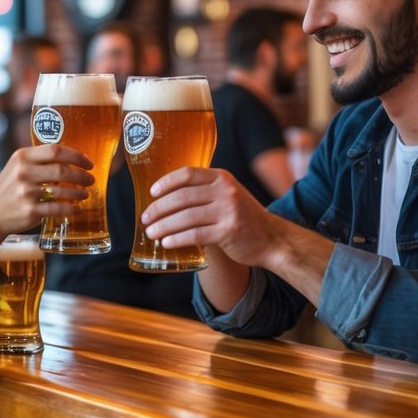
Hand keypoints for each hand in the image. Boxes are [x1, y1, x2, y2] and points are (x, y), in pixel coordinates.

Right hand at [0, 144, 93, 250]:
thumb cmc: (9, 188)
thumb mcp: (18, 166)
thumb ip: (39, 160)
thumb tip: (72, 159)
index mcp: (22, 156)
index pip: (55, 150)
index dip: (77, 156)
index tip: (88, 163)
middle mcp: (24, 172)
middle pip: (62, 170)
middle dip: (82, 176)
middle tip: (90, 180)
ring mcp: (26, 192)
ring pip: (63, 190)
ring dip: (79, 192)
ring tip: (85, 193)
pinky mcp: (30, 211)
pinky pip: (58, 209)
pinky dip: (72, 209)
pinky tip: (77, 209)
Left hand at [140, 167, 279, 269]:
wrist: (272, 238)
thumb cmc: (242, 217)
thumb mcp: (228, 195)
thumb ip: (205, 193)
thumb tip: (166, 199)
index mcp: (222, 178)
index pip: (188, 174)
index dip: (166, 182)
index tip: (151, 192)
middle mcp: (225, 191)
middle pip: (183, 196)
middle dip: (159, 208)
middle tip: (145, 218)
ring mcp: (228, 211)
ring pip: (186, 217)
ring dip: (164, 226)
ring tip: (151, 232)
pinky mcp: (229, 231)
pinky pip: (196, 235)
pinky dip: (177, 239)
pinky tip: (166, 243)